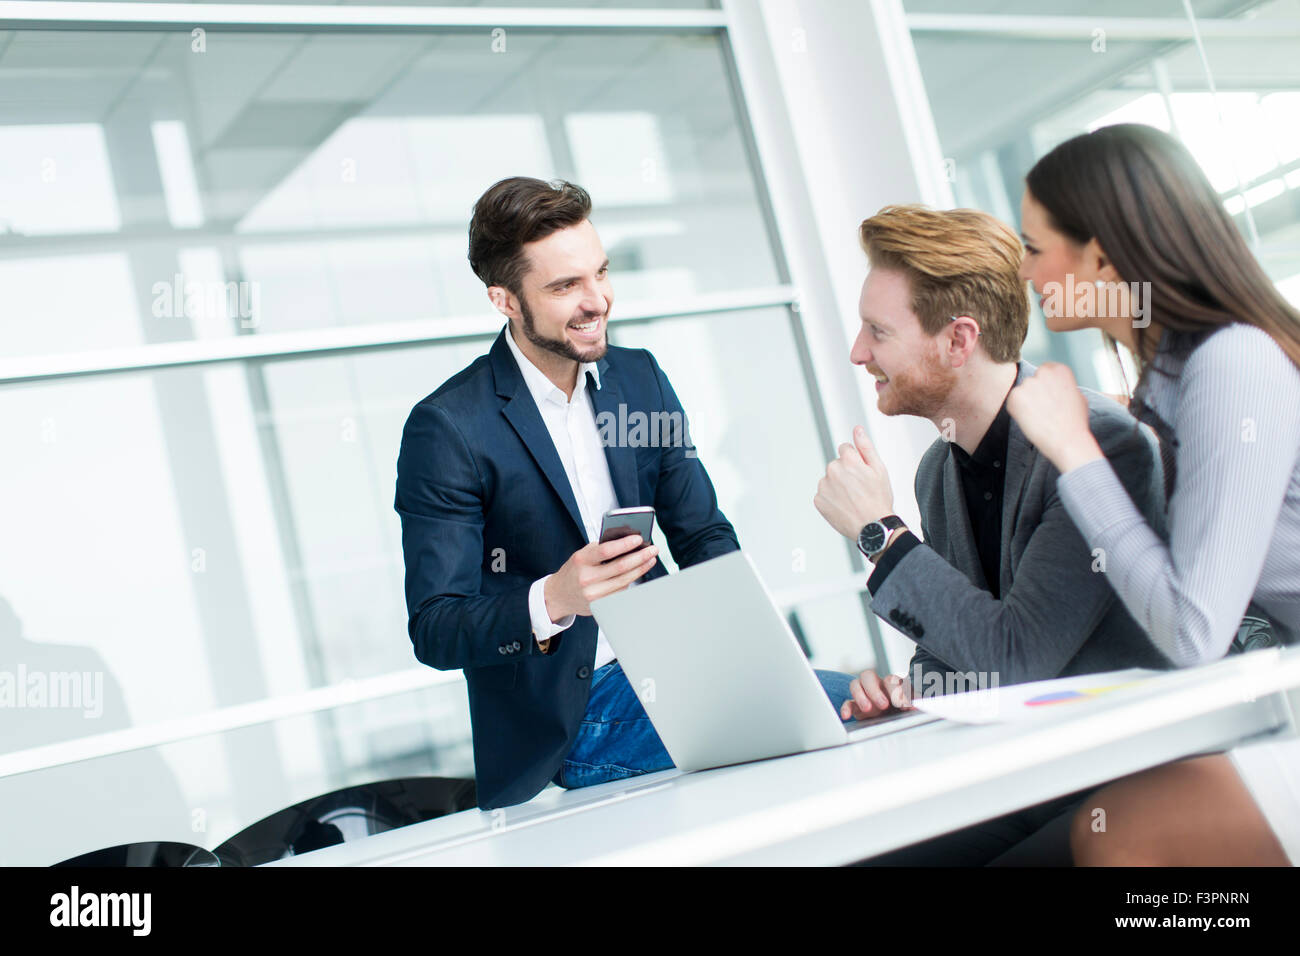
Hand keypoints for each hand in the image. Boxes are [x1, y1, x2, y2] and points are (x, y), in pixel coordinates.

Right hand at [544, 535, 657, 620]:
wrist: (559, 595)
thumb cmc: (575, 570)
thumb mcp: (582, 555)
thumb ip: (601, 548)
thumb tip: (629, 543)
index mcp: (581, 560)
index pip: (606, 550)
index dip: (625, 544)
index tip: (639, 539)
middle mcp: (586, 578)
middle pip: (620, 567)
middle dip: (640, 557)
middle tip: (653, 549)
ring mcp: (593, 594)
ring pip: (624, 580)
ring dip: (641, 569)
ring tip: (650, 559)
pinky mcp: (600, 605)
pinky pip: (621, 591)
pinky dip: (631, 581)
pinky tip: (637, 572)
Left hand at [814, 425, 893, 539]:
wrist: (872, 527)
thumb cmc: (878, 499)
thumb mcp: (879, 469)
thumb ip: (865, 446)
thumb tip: (857, 429)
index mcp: (848, 460)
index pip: (845, 449)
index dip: (856, 461)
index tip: (862, 474)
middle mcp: (832, 470)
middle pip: (837, 464)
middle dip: (846, 473)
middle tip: (859, 489)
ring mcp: (824, 486)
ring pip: (830, 480)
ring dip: (838, 486)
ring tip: (853, 499)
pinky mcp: (818, 500)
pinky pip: (824, 494)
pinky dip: (832, 499)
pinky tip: (844, 506)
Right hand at [840, 670, 913, 720]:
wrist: (896, 717)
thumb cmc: (903, 708)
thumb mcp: (911, 704)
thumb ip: (913, 702)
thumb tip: (914, 706)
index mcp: (891, 683)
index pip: (890, 679)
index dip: (896, 691)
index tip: (903, 705)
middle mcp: (875, 685)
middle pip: (868, 675)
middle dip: (874, 690)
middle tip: (883, 705)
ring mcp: (864, 694)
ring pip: (855, 684)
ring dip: (860, 696)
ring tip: (867, 709)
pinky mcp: (856, 706)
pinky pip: (847, 703)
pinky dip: (845, 708)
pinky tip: (846, 715)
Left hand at [1005, 362, 1104, 473]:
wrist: (1067, 440)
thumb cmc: (1075, 422)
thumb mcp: (1078, 396)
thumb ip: (1064, 386)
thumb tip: (1056, 386)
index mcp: (1060, 369)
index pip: (1045, 370)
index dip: (1046, 386)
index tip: (1049, 397)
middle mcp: (1043, 372)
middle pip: (1032, 381)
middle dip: (1035, 394)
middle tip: (1043, 410)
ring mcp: (1028, 383)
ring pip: (1022, 392)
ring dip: (1026, 403)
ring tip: (1040, 417)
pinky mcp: (1015, 396)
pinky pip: (1013, 402)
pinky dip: (1017, 411)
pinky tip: (1031, 420)